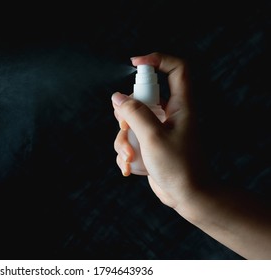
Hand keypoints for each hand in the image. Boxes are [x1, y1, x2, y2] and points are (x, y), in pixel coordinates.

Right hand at [112, 52, 204, 208]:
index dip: (157, 59)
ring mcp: (159, 128)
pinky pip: (131, 137)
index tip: (134, 64)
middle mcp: (171, 113)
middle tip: (126, 126)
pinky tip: (130, 165)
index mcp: (181, 105)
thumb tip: (118, 97)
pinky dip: (126, 150)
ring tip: (130, 155)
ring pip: (132, 119)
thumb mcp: (153, 137)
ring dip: (124, 137)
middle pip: (142, 96)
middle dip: (126, 113)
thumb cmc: (178, 166)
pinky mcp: (151, 142)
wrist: (186, 195)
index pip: (176, 68)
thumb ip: (135, 113)